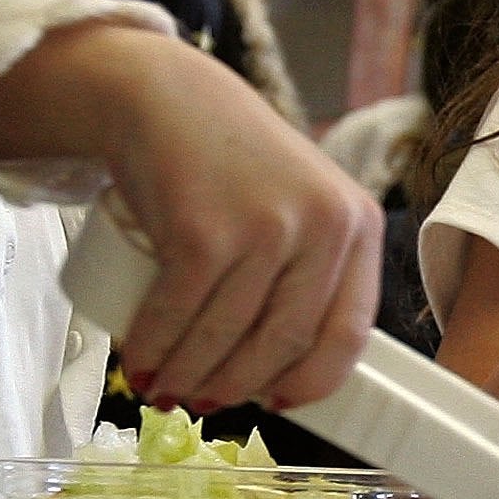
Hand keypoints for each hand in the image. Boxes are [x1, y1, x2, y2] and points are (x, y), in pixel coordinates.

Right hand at [0, 23, 380, 412]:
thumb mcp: (298, 204)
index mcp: (358, 226)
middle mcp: (322, 226)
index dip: (313, 381)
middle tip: (206, 401)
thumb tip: (292, 370)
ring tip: (165, 388)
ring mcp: (264, 227)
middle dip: (237, 386)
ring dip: (189, 377)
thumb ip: (311, 266)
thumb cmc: (230, 163)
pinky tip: (140, 363)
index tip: (281, 402)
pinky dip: (153, 350)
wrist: (163, 96)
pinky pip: (179, 314)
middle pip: (284, 343)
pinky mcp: (202, 231)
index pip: (349, 331)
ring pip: (227, 337)